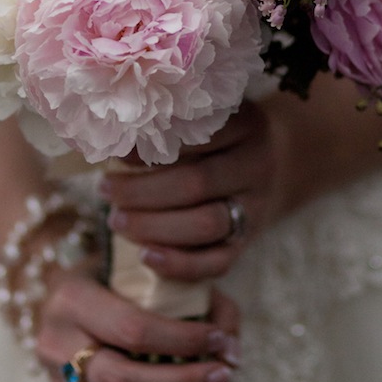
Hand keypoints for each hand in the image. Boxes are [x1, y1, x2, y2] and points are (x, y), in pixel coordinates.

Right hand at [34, 270, 240, 381]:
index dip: (180, 340)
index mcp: (73, 299)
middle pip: (120, 378)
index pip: (132, 329)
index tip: (219, 339)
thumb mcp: (144, 270)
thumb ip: (195, 297)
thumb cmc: (113, 275)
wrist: (59, 287)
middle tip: (220, 377)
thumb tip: (231, 347)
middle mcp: (56, 342)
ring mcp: (56, 379)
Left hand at [101, 100, 287, 281]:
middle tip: (105, 189)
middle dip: (142, 191)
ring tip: (115, 220)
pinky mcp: (247, 243)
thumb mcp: (208, 118)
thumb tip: (112, 135)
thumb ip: (172, 125)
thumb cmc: (221, 137)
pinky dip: (179, 264)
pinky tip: (145, 256)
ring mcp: (254, 208)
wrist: (276, 167)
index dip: (152, 147)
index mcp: (245, 125)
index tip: (116, 151)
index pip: (197, 136)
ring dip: (153, 226)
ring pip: (206, 224)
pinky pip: (216, 262)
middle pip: (196, 183)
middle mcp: (255, 166)